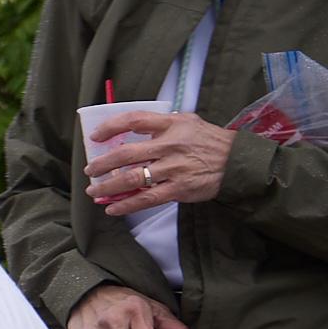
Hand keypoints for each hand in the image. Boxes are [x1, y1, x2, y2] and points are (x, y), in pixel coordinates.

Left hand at [86, 110, 234, 216]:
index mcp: (171, 125)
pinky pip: (147, 198)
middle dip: (101, 164)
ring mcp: (174, 168)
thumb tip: (129, 130)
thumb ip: (160, 124)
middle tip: (89, 171)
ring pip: (132, 178)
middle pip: (126, 154)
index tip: (95, 136)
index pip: (134, 120)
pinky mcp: (179, 188)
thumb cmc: (208, 141)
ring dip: (108, 187)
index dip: (110, 127)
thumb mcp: (187, 122)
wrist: (238, 161)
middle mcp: (170, 145)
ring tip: (95, 191)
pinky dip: (127, 205)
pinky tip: (113, 208)